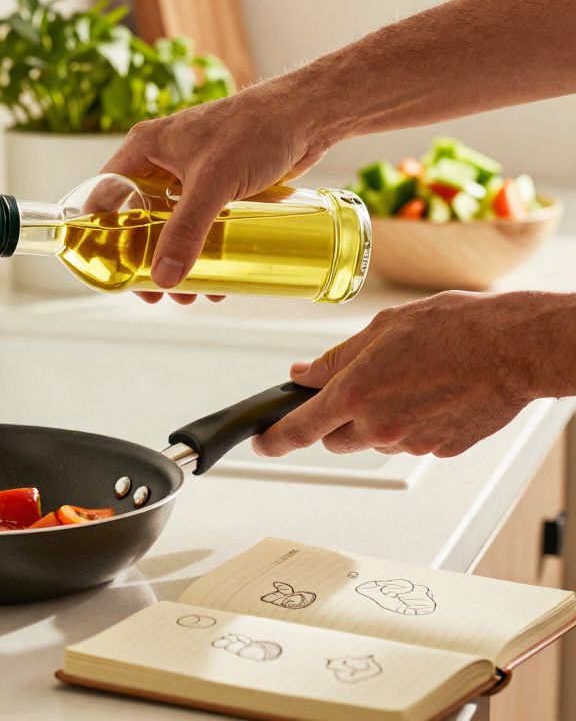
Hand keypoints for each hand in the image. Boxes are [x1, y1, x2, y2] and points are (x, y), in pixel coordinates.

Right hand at [101, 83, 331, 293]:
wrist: (308, 114)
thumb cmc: (256, 130)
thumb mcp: (213, 183)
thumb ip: (186, 231)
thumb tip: (164, 278)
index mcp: (145, 147)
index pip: (105, 193)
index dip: (100, 232)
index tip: (107, 267)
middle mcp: (162, 158)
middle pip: (138, 217)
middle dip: (146, 258)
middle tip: (154, 291)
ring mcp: (191, 171)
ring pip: (171, 224)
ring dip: (177, 259)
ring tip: (190, 291)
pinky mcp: (219, 183)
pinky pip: (200, 222)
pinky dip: (202, 248)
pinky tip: (216, 272)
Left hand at [254, 291, 571, 458]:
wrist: (516, 348)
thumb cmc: (457, 329)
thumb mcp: (382, 328)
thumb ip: (336, 358)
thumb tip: (304, 374)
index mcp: (356, 393)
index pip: (298, 429)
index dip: (274, 440)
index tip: (262, 442)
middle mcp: (379, 425)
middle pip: (334, 438)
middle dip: (337, 418)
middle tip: (364, 386)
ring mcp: (411, 441)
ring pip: (374, 440)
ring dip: (377, 420)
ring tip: (410, 381)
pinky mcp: (439, 449)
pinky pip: (410, 441)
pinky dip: (412, 424)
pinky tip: (432, 394)